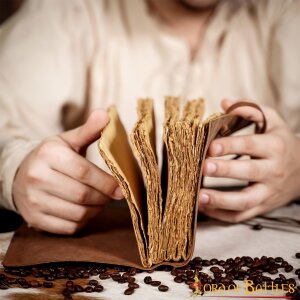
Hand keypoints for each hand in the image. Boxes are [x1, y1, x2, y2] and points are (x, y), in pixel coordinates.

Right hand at [13, 110, 122, 233]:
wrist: (20, 175)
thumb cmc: (52, 156)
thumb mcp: (68, 140)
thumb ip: (89, 130)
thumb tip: (107, 114)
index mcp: (49, 154)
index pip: (84, 172)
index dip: (107, 182)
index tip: (122, 188)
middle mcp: (37, 177)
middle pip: (82, 195)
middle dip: (104, 197)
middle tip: (114, 195)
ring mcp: (34, 201)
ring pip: (78, 214)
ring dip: (96, 210)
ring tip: (100, 201)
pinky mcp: (35, 219)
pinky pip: (68, 227)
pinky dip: (83, 221)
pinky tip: (86, 210)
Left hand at [198, 99, 299, 222]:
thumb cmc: (280, 142)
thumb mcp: (272, 122)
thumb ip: (250, 109)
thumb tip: (224, 102)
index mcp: (274, 147)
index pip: (251, 145)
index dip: (231, 145)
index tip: (210, 146)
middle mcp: (273, 170)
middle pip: (249, 173)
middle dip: (225, 171)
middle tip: (202, 168)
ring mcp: (268, 192)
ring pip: (246, 201)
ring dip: (222, 201)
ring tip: (199, 196)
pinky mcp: (262, 207)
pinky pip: (242, 216)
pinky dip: (222, 214)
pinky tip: (204, 208)